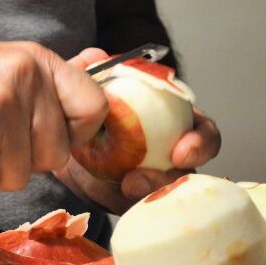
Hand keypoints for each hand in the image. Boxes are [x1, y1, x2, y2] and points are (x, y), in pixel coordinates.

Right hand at [0, 38, 108, 198]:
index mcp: (37, 61)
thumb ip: (40, 89)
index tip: (43, 139)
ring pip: (18, 178)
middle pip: (56, 156)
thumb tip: (95, 87)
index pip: (95, 107)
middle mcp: (26, 78)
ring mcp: (1, 105)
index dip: (75, 136)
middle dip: (19, 162)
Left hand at [53, 48, 221, 213]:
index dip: (201, 143)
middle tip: (151, 174)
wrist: (62, 145)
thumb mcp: (85, 88)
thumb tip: (95, 57)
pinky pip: (140, 206)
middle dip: (177, 175)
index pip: (203, 133)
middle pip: (190, 169)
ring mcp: (153, 178)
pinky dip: (131, 202)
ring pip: (167, 189)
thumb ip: (89, 70)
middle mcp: (170, 152)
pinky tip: (118, 192)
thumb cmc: (86, 112)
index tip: (184, 150)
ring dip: (152, 189)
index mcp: (173, 122)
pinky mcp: (133, 199)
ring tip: (129, 184)